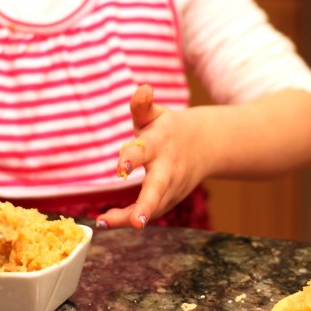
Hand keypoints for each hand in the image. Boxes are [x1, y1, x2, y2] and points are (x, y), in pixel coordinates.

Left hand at [97, 84, 205, 229]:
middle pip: (157, 189)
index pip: (145, 151)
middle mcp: (167, 168)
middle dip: (146, 205)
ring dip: (130, 217)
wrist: (205, 145)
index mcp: (159, 144)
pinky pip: (149, 211)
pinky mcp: (169, 199)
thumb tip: (143, 89)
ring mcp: (171, 187)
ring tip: (105, 222)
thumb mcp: (155, 115)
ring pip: (152, 206)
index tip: (121, 168)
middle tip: (136, 221)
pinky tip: (108, 221)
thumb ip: (142, 105)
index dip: (132, 158)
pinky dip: (129, 218)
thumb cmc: (168, 129)